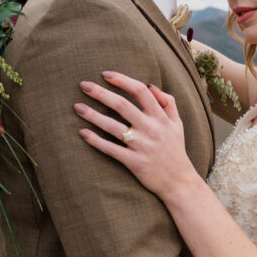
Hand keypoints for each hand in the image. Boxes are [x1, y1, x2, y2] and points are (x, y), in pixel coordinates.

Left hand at [75, 71, 199, 198]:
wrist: (179, 182)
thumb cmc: (175, 150)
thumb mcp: (178, 123)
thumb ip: (168, 102)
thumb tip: (150, 85)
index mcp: (161, 117)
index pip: (140, 91)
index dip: (122, 80)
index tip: (105, 74)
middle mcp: (151, 129)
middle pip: (122, 105)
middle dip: (101, 93)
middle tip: (83, 85)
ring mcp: (142, 146)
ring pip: (113, 126)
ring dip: (93, 115)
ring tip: (77, 107)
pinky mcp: (134, 162)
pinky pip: (111, 149)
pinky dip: (96, 141)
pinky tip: (82, 133)